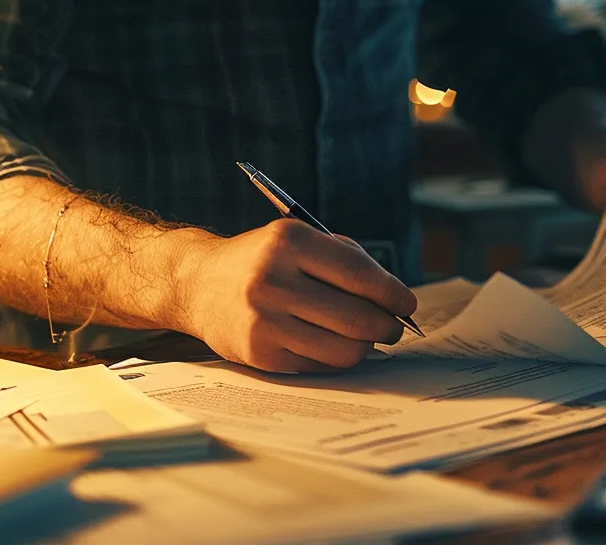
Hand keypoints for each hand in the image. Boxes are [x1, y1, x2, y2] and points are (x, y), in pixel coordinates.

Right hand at [167, 220, 416, 372]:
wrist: (198, 284)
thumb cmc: (262, 261)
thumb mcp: (296, 239)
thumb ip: (344, 260)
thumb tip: (394, 298)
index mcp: (288, 242)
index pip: (358, 274)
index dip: (392, 293)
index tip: (407, 304)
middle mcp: (273, 280)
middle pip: (355, 317)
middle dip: (386, 327)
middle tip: (392, 328)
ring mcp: (265, 321)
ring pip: (342, 349)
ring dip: (365, 348)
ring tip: (366, 339)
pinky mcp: (260, 354)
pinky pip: (319, 366)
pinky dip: (336, 359)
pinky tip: (334, 346)